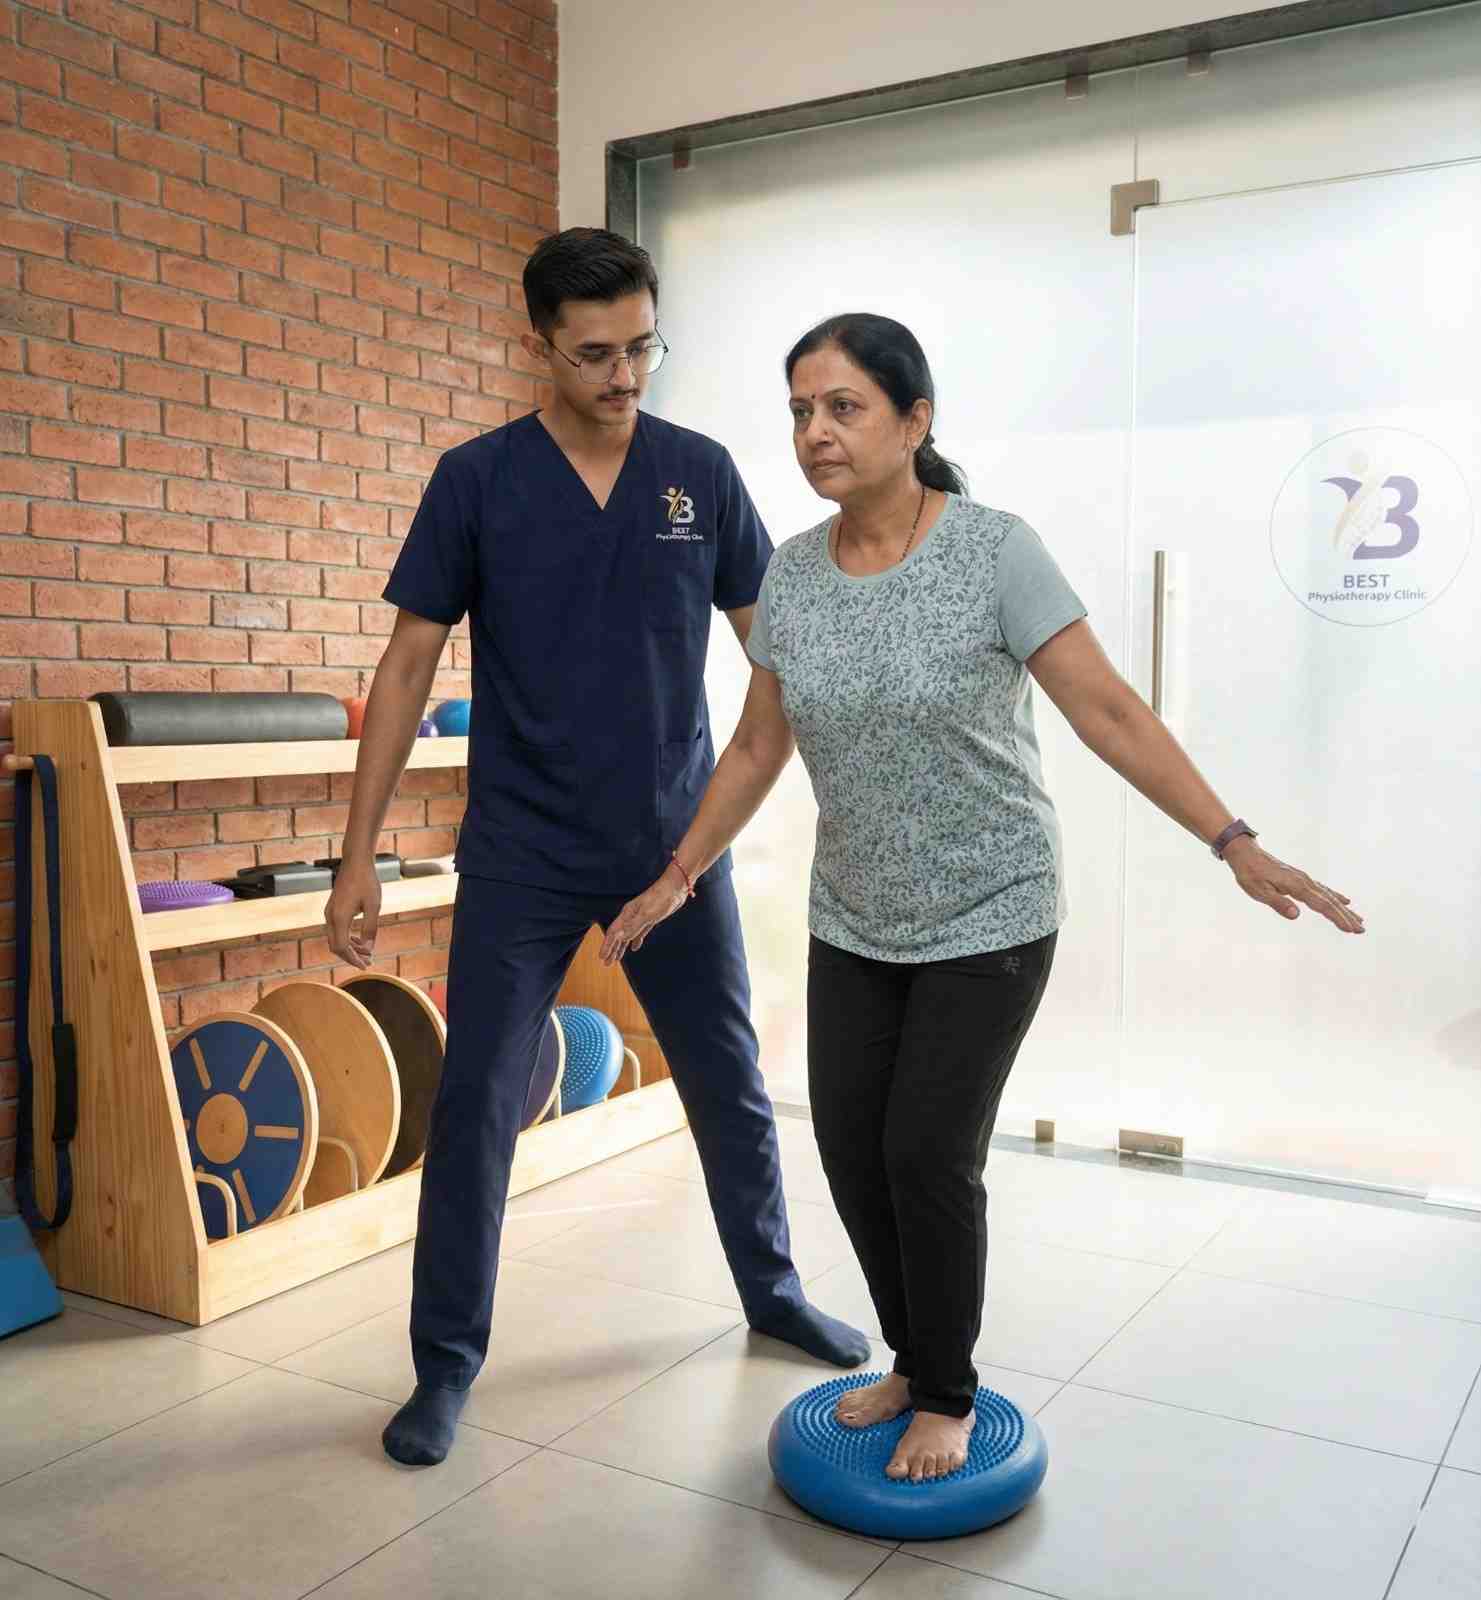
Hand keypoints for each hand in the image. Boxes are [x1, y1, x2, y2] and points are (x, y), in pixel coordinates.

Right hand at [324, 859, 382, 968]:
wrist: (356, 861)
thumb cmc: (366, 881)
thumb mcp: (374, 906)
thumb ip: (370, 928)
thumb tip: (369, 949)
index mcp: (339, 917)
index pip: (342, 947)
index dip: (353, 959)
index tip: (365, 966)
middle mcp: (330, 916)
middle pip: (336, 946)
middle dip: (351, 957)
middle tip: (368, 963)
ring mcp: (330, 912)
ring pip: (336, 938)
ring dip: (350, 948)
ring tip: (367, 954)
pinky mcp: (333, 909)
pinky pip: (337, 930)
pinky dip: (348, 938)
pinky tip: (361, 940)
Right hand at [599, 871, 688, 965]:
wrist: (675, 887)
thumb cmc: (661, 898)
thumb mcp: (647, 914)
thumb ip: (634, 926)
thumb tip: (620, 937)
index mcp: (628, 914)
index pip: (613, 933)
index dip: (607, 945)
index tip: (602, 957)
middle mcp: (631, 916)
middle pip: (618, 935)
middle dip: (612, 949)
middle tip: (606, 963)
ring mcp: (641, 917)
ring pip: (628, 935)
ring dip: (621, 947)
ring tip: (616, 959)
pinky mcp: (650, 918)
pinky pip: (639, 933)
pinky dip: (636, 940)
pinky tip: (634, 948)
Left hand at [1223, 838, 1364, 933]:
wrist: (1246, 854)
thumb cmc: (1250, 874)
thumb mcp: (1259, 891)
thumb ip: (1278, 903)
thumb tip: (1295, 915)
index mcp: (1296, 886)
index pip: (1322, 905)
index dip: (1337, 918)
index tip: (1351, 929)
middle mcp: (1305, 882)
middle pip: (1330, 902)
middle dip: (1346, 916)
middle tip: (1361, 930)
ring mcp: (1305, 879)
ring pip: (1329, 896)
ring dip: (1344, 909)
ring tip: (1359, 920)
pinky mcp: (1301, 879)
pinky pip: (1323, 890)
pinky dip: (1335, 896)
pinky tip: (1345, 901)